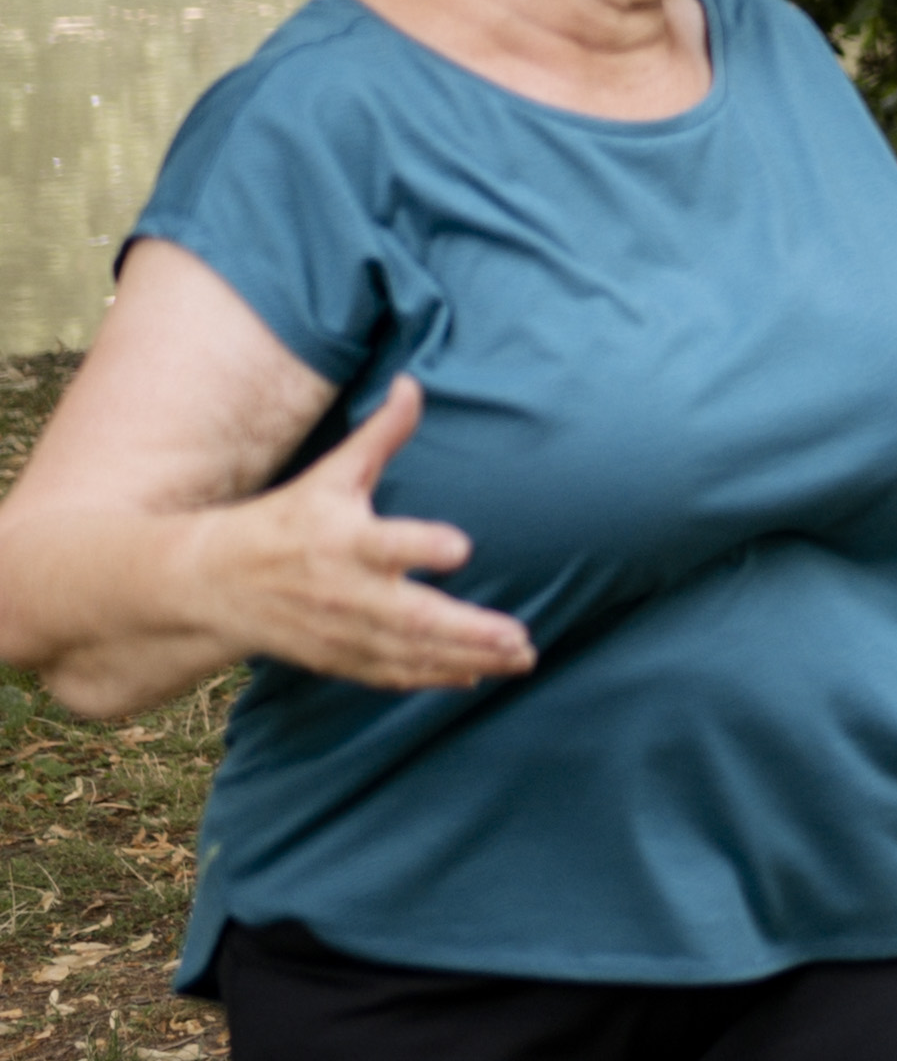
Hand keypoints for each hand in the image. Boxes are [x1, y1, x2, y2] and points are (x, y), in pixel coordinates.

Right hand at [186, 380, 533, 694]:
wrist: (210, 583)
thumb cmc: (284, 520)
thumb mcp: (329, 475)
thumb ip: (379, 436)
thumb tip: (412, 382)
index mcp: (340, 540)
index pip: (385, 545)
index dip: (421, 547)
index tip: (460, 548)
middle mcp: (342, 591)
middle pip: (410, 617)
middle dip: (467, 631)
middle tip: (521, 638)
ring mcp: (339, 631)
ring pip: (409, 653)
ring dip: (467, 659)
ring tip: (522, 659)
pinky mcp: (335, 658)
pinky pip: (389, 674)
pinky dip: (430, 678)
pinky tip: (476, 675)